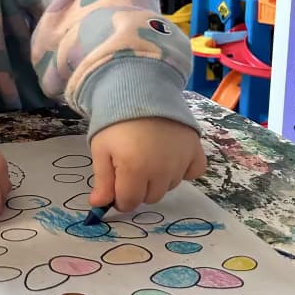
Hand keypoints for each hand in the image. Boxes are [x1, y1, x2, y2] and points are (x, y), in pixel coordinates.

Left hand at [89, 118, 205, 212]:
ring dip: (159, 178)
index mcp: (135, 170)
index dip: (119, 197)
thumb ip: (103, 180)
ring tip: (149, 154)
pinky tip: (171, 156)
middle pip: (151, 197)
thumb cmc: (115, 121)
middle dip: (139, 188)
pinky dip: (184, 169)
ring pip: (170, 186)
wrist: (141, 89)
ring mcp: (181, 160)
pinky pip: (193, 172)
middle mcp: (162, 170)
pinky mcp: (196, 150)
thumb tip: (99, 205)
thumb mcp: (101, 148)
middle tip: (132, 165)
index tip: (116, 184)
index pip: (129, 202)